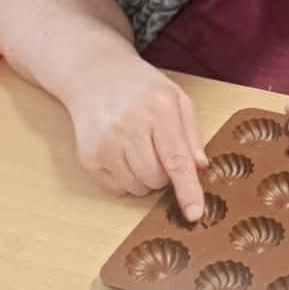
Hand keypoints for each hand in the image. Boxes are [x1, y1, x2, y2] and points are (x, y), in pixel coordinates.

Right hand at [66, 53, 209, 220]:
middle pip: (156, 178)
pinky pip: (115, 189)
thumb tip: (200, 168)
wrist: (96, 75)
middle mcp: (130, 125)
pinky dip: (125, 180)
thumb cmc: (142, 88)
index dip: (188, 190)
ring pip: (137, 187)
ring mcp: (105, 142)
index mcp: (159, 108)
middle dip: (164, 174)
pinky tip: (122, 155)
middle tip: (157, 150)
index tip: (195, 213)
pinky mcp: (88, 156)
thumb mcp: (177, 99)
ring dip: (144, 179)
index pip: (177, 159)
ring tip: (139, 149)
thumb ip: (192, 134)